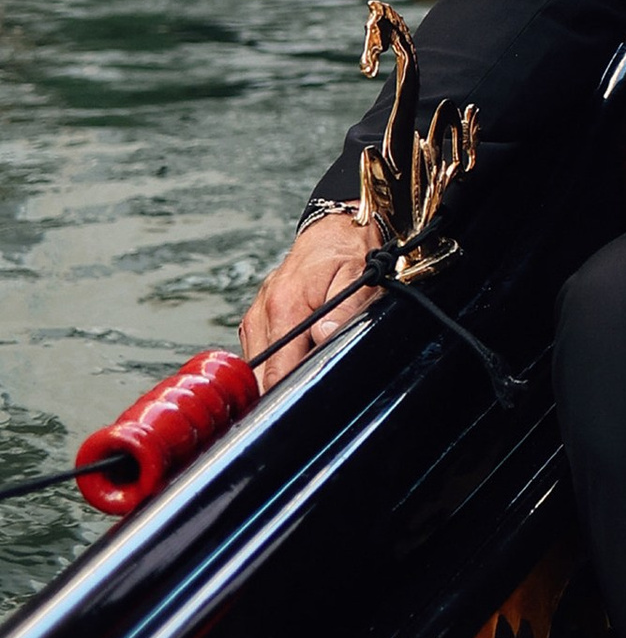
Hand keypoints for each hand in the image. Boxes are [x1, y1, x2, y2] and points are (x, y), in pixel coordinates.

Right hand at [238, 207, 372, 390]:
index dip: (286, 393)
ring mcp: (257, 313)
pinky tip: (291, 364)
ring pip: (255, 364)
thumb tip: (325, 336)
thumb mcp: (359, 278)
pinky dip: (271, 362)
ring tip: (297, 386)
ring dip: (272, 377)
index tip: (298, 410)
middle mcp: (263, 310)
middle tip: (300, 406)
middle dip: (276, 392)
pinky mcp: (257, 315)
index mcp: (285, 304)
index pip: (277, 367)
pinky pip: (258, 350)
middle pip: (259, 372)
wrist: (335, 227)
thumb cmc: (349, 252)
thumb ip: (344, 310)